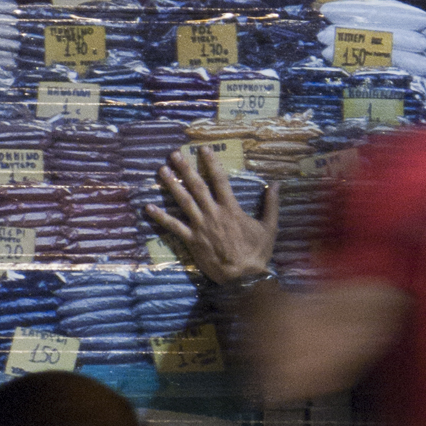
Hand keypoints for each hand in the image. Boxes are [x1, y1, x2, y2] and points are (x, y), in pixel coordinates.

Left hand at [147, 147, 278, 285]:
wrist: (243, 277)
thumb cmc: (257, 253)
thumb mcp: (270, 227)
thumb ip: (271, 204)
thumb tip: (277, 184)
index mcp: (231, 208)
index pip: (220, 180)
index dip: (211, 163)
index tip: (203, 149)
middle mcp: (213, 213)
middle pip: (196, 186)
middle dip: (185, 168)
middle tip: (174, 154)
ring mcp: (200, 226)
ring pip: (183, 201)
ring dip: (171, 185)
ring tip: (161, 170)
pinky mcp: (191, 240)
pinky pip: (173, 226)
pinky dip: (161, 216)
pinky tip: (149, 207)